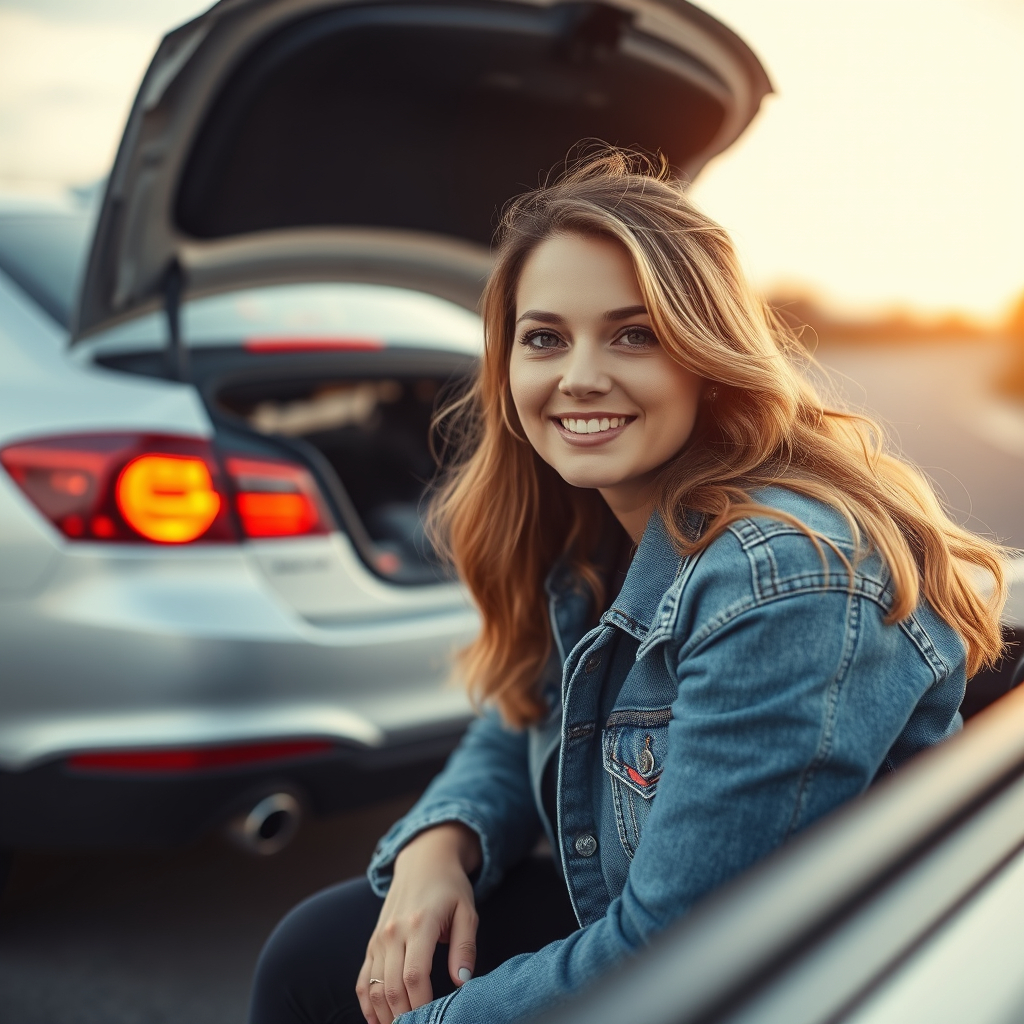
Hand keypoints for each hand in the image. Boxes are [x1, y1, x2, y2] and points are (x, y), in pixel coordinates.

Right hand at [357, 822, 481, 1023]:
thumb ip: (466, 947)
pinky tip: (377, 1020)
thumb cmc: (450, 887)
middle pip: (392, 988)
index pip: (414, 976)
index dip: (422, 1005)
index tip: (435, 1020)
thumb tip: (461, 982)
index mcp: (419, 924)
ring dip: (385, 1015)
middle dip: (405, 1016)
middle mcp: (393, 932)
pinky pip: (363, 979)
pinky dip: (367, 1003)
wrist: (423, 861)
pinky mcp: (372, 943)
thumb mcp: (467, 911)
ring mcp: (378, 938)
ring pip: (374, 988)